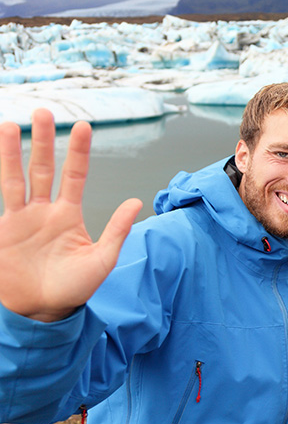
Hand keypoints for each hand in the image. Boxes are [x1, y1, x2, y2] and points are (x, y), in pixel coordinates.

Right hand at [0, 110, 141, 321]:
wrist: (41, 312)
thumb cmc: (73, 290)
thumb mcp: (101, 260)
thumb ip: (117, 230)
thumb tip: (137, 201)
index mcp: (68, 215)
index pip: (74, 175)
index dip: (78, 152)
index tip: (85, 127)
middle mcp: (44, 211)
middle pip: (42, 167)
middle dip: (43, 139)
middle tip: (45, 111)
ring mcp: (21, 218)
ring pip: (17, 176)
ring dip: (13, 150)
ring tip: (12, 123)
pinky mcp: (4, 229)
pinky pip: (1, 195)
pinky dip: (0, 175)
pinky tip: (0, 155)